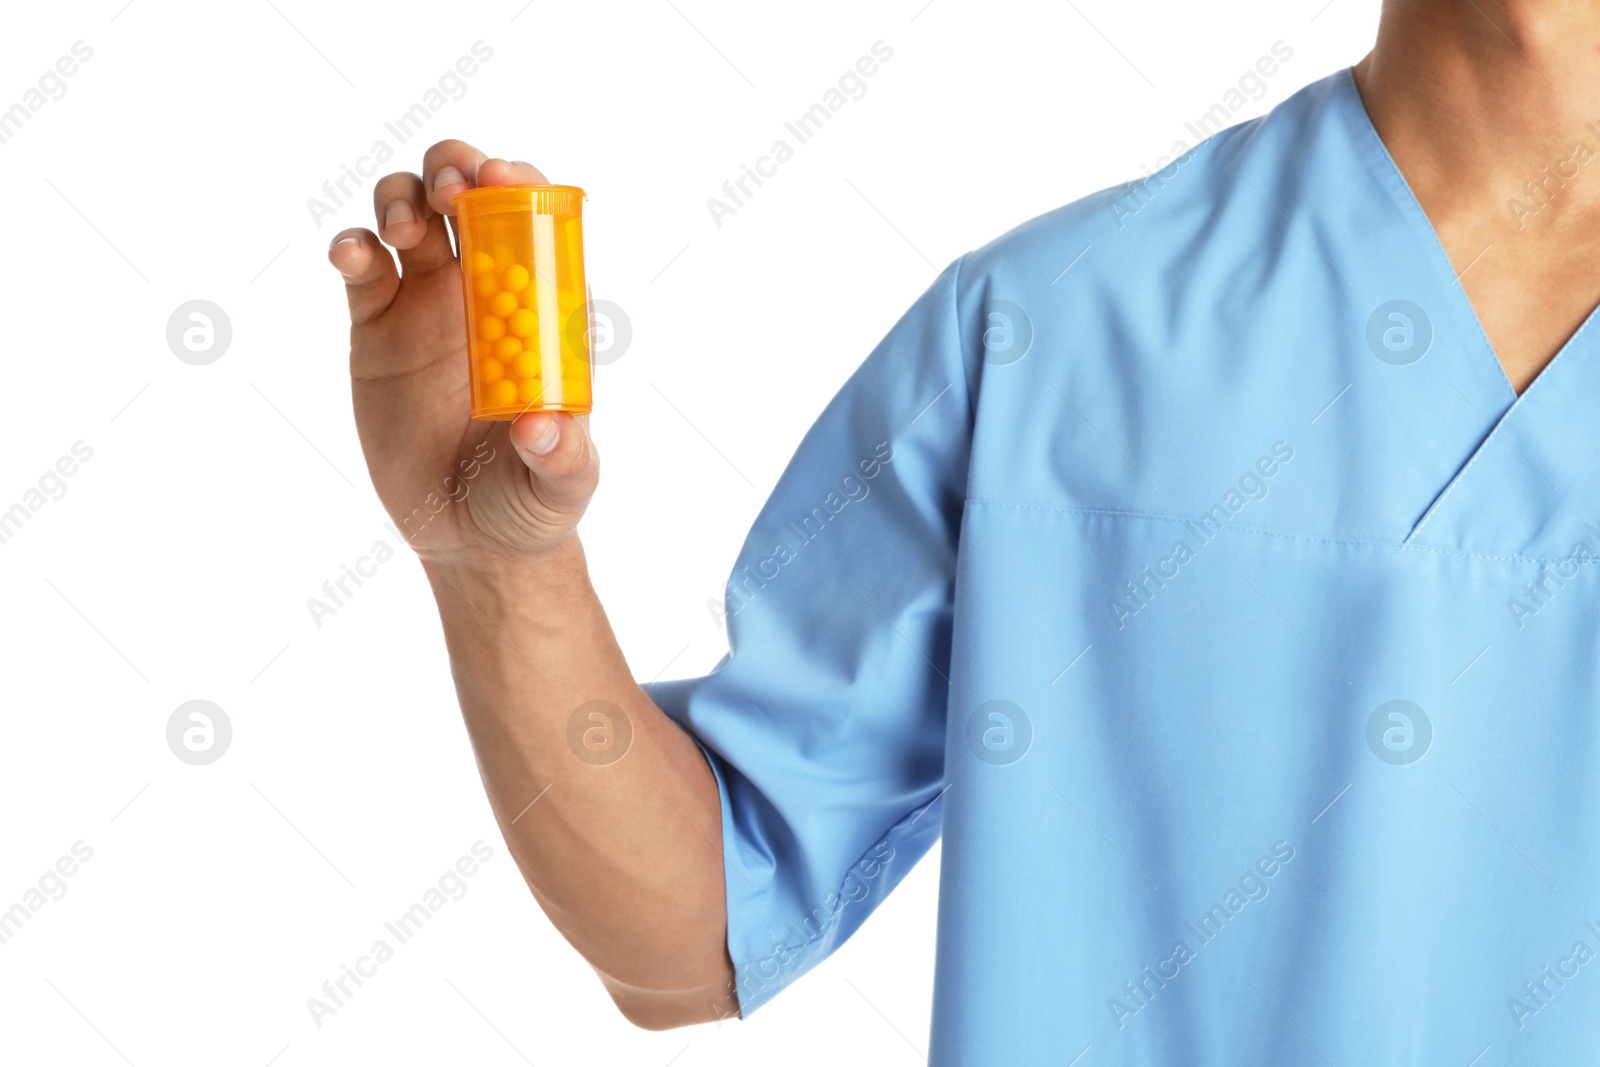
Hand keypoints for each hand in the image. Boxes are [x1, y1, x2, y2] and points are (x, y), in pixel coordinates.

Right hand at [328, 140, 598, 565]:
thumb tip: (541, 429)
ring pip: (410, 212)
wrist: (468, 535)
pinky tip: (353, 254)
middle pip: (468, 192)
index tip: (499, 177)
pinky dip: (352, 245)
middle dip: (456, 168)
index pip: (535, 220)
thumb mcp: (559, 485)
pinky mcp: (377, 328)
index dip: (518, 183)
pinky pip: (363, 268)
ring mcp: (428, 302)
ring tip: (404, 231)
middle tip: (449, 192)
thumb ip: (561, 458)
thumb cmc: (530, 500)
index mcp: (540, 307)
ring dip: (402, 197)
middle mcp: (485, 289)